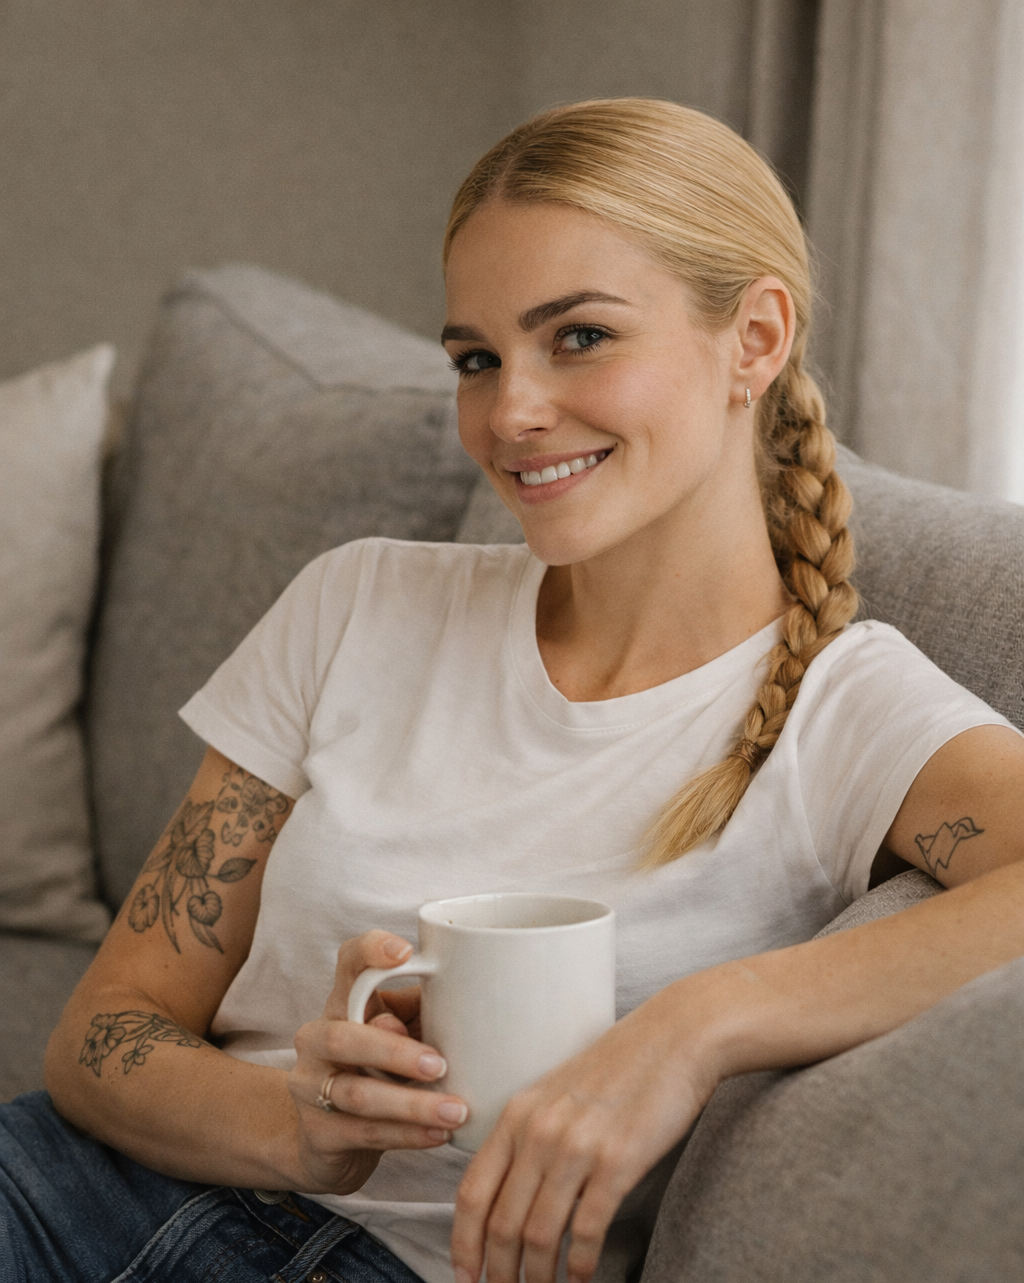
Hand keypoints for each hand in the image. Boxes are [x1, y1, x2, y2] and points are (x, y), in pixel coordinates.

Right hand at [288, 930, 468, 1194]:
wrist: (330, 1140)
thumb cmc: (379, 1071)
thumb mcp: (401, 1034)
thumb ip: (423, 1014)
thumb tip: (469, 1001)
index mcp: (343, 1003)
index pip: (348, 962)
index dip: (371, 951)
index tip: (406, 952)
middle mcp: (318, 1039)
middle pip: (345, 1036)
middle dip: (395, 1051)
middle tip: (441, 1065)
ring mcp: (311, 1087)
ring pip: (358, 1093)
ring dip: (412, 1104)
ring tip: (455, 1111)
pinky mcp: (318, 1134)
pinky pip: (364, 1133)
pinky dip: (407, 1135)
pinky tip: (438, 1135)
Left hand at [451, 982, 718, 1282]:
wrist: (675, 1037)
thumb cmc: (620, 1067)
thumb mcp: (556, 1093)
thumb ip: (530, 1137)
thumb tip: (510, 1195)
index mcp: (517, 1114)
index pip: (471, 1192)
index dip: (463, 1243)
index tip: (465, 1275)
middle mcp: (538, 1132)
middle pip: (501, 1224)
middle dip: (499, 1273)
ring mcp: (576, 1147)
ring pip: (539, 1235)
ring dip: (537, 1278)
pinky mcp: (617, 1162)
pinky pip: (586, 1230)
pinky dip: (579, 1265)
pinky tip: (582, 1277)